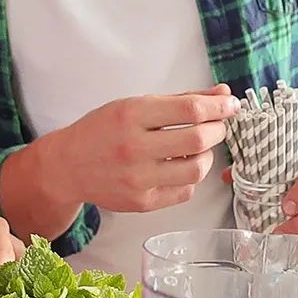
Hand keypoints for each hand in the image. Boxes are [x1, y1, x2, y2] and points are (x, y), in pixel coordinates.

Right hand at [37, 87, 238, 215]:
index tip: (230, 105)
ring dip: (207, 156)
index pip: (190, 110)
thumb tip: (222, 95)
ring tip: (198, 148)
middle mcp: (133, 148)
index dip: (219, 107)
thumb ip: (181, 99)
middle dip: (218, 130)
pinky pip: (184, 191)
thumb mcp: (135, 105)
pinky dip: (190, 176)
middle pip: (198, 140)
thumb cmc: (103, 130)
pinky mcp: (141, 202)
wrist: (67, 166)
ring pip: (196, 169)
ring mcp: (137, 179)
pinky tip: (180, 166)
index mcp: (131, 115)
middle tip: (217, 126)